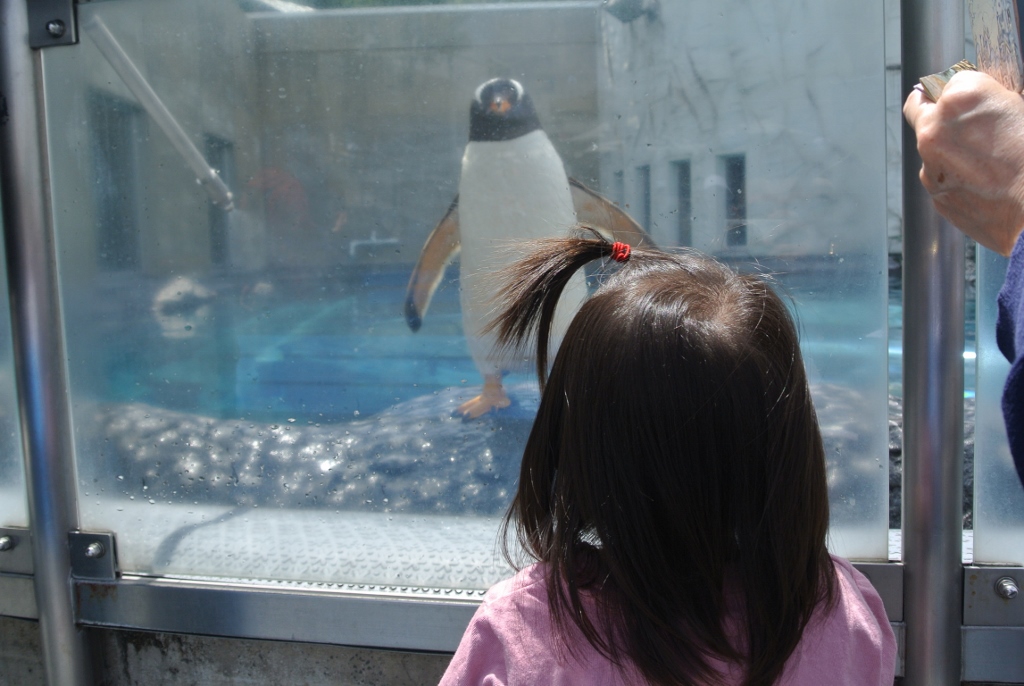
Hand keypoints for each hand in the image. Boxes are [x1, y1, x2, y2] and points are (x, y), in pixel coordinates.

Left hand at [903, 70, 1023, 255]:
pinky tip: (985, 183)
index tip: (974, 99)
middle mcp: (935, 130)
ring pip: (931, 148)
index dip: (966, 90)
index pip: (951, 79)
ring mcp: (930, 166)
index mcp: (962, 98)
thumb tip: (986, 103)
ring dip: (949, 149)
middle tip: (959, 119)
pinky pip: (941, 177)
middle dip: (937, 110)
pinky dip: (956, 177)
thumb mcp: (1021, 107)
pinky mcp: (935, 195)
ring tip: (986, 161)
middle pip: (922, 107)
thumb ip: (995, 101)